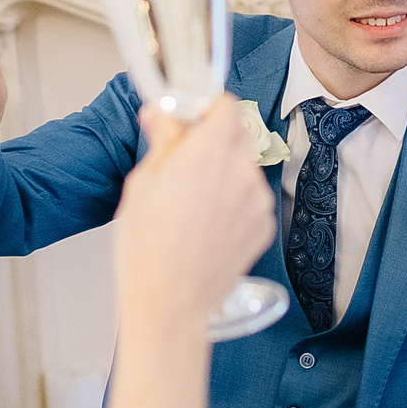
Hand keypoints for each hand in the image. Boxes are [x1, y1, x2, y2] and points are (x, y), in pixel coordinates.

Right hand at [112, 100, 275, 329]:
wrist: (169, 301)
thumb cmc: (148, 249)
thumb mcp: (142, 184)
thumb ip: (162, 142)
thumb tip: (162, 115)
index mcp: (208, 153)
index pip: (226, 106)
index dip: (207, 109)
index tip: (191, 119)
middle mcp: (241, 172)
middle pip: (239, 134)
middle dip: (216, 139)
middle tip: (187, 159)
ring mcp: (257, 201)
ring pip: (246, 168)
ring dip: (226, 172)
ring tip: (193, 202)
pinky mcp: (264, 226)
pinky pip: (252, 199)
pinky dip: (235, 202)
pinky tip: (206, 224)